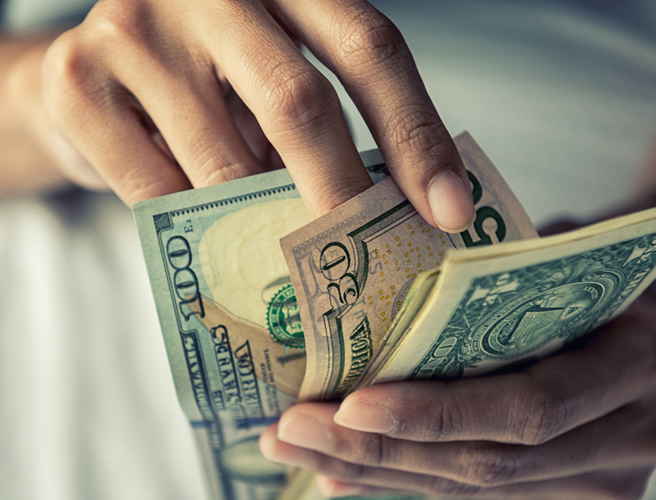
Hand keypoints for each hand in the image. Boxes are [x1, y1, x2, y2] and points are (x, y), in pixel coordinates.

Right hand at [35, 0, 473, 228]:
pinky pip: (159, 195)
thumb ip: (322, 116)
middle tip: (373, 270)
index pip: (370, 48)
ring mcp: (136, 27)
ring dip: (267, 225)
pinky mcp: (79, 82)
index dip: (415, 134)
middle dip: (346, 196)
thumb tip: (397, 210)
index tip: (448, 211)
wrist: (81, 75)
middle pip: (300, 102)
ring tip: (293, 262)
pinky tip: (215, 242)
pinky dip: (198, 232)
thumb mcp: (270, 75)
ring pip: (226, 163)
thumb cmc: (203, 82)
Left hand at [260, 296, 655, 498]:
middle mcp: (645, 431)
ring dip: (379, 474)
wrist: (640, 308)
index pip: (530, 406)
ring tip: (301, 450)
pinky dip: (406, 485)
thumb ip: (490, 289)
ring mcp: (614, 479)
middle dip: (382, 453)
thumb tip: (365, 316)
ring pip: (479, 494)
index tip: (347, 404)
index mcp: (646, 357)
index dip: (437, 414)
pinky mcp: (576, 498)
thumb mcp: (551, 254)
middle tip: (293, 431)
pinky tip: (344, 477)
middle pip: (494, 464)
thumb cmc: (584, 267)